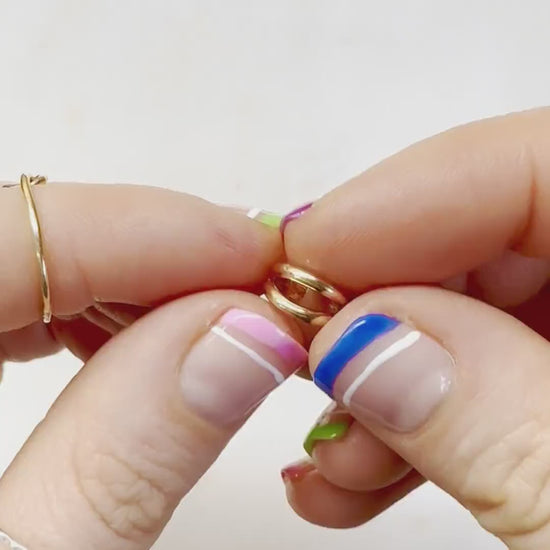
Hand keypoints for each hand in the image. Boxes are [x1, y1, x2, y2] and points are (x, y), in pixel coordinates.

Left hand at [0, 183, 307, 548]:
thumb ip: (128, 459)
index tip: (262, 262)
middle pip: (24, 233)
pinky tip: (134, 339)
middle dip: (162, 254)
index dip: (161, 232)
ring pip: (20, 255)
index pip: (22, 233)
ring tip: (212, 319)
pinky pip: (8, 293)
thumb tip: (246, 341)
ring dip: (132, 279)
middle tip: (254, 295)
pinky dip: (84, 307)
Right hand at [281, 107, 549, 548]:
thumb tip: (361, 340)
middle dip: (379, 294)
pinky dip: (418, 421)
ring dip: (388, 378)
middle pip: (498, 233)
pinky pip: (489, 373)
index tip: (303, 256)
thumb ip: (502, 427)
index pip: (547, 165)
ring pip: (480, 310)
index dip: (405, 198)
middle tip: (303, 352)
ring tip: (332, 454)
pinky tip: (362, 472)